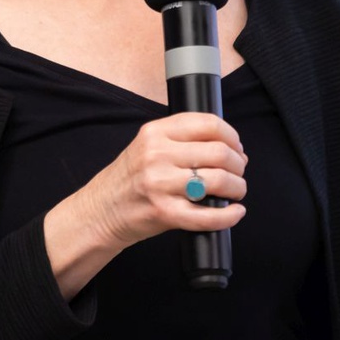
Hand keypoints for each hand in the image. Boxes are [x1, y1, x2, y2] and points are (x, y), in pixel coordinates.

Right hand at [45, 112, 246, 298]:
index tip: (236, 147)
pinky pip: (207, 216)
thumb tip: (228, 145)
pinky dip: (228, 216)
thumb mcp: (147, 145)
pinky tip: (235, 212)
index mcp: (155, 132)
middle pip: (218, 152)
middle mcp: (157, 155)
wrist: (101, 210)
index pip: (207, 123)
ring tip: (236, 191)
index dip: (231, 135)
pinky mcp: (164, 213)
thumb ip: (179, 139)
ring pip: (218, 181)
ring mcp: (160, 185)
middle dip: (238, 164)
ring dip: (237, 187)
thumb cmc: (129, 178)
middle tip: (239, 171)